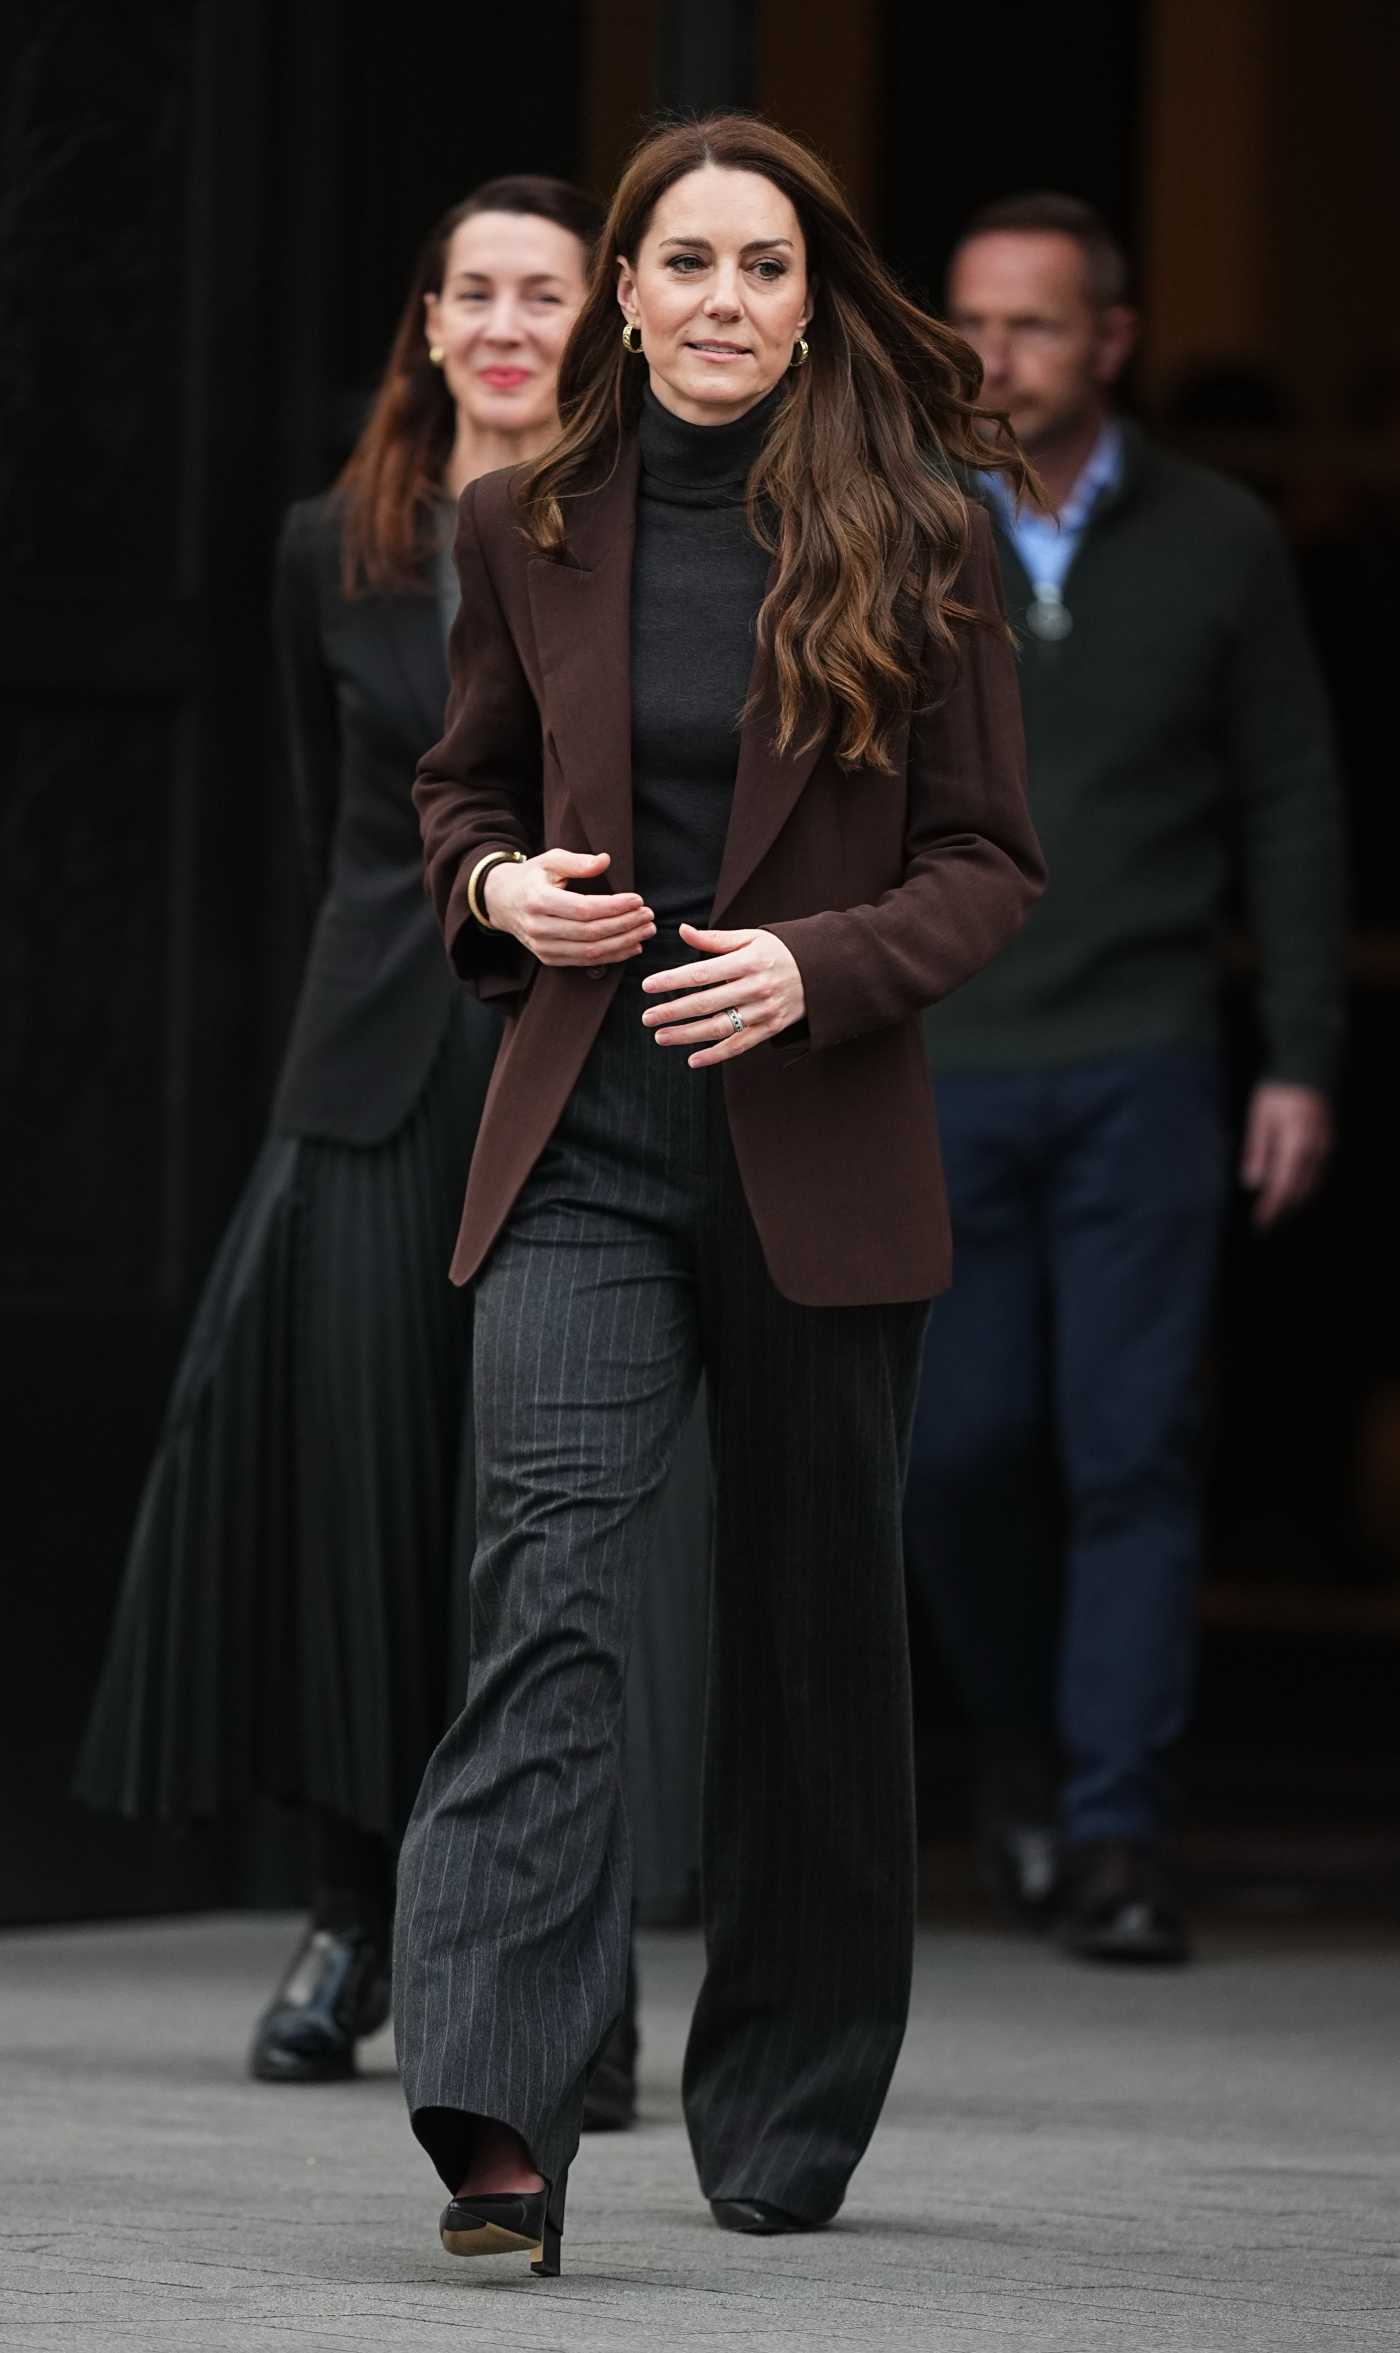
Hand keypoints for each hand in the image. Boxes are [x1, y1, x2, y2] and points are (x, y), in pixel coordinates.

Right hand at [484, 849, 653, 965]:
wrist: (501, 901)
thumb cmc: (531, 877)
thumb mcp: (550, 860)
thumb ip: (577, 861)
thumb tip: (605, 860)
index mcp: (538, 900)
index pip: (584, 909)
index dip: (614, 907)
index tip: (638, 900)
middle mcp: (539, 928)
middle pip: (590, 933)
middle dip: (625, 926)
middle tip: (649, 916)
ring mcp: (542, 947)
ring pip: (590, 952)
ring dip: (623, 943)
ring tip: (646, 931)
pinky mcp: (549, 959)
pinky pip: (585, 961)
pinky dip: (612, 956)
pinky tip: (631, 946)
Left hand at [641, 923, 805, 1064]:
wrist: (822, 970)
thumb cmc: (780, 950)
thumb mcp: (751, 938)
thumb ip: (714, 939)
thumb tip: (683, 931)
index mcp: (748, 961)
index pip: (702, 973)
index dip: (672, 980)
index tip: (648, 986)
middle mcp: (755, 987)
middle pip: (706, 1003)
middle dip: (672, 1011)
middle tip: (647, 1018)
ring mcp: (764, 1011)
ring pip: (719, 1028)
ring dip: (687, 1035)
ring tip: (660, 1037)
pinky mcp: (770, 1028)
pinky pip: (739, 1045)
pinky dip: (716, 1055)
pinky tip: (692, 1060)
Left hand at [1240, 1081, 1332, 1228]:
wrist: (1310, 1063)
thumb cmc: (1278, 1088)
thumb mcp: (1260, 1116)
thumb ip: (1258, 1150)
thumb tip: (1253, 1183)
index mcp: (1296, 1145)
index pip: (1283, 1187)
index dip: (1272, 1209)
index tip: (1260, 1225)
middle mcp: (1316, 1150)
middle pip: (1300, 1190)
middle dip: (1284, 1210)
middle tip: (1267, 1224)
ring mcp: (1327, 1146)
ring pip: (1314, 1183)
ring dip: (1297, 1201)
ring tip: (1280, 1212)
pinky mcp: (1331, 1141)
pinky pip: (1321, 1172)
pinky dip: (1308, 1186)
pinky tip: (1297, 1190)